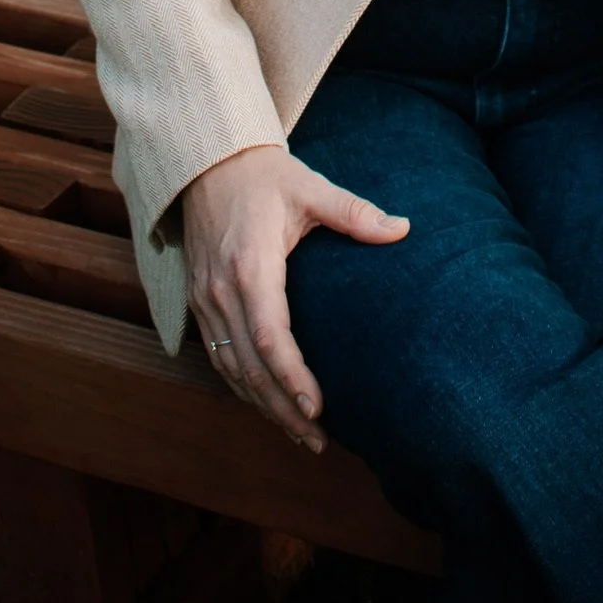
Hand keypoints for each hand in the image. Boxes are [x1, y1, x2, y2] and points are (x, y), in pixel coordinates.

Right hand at [182, 142, 408, 450]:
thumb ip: (354, 213)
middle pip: (249, 367)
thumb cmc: (264, 175)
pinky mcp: (199, 301)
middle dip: (282, 409)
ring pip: (230, 369)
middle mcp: (221, 290)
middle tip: (317, 441)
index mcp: (251, 266)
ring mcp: (205, 299)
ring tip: (299, 434)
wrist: (206, 161)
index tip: (319, 409)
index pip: (271, 337)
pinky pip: (217, 356)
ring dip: (262, 406)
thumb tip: (404, 228)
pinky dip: (242, 386)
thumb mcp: (310, 188)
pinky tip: (267, 403)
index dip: (293, 379)